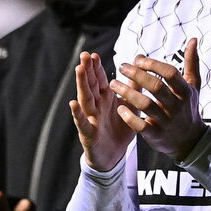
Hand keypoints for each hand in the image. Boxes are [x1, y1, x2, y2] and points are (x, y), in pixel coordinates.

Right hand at [70, 51, 134, 170]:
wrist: (114, 156)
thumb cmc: (119, 130)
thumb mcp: (130, 108)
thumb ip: (133, 90)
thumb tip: (138, 70)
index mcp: (105, 99)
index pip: (100, 80)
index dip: (97, 68)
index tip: (94, 54)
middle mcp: (96, 106)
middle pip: (90, 86)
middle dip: (87, 71)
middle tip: (84, 55)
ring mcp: (90, 119)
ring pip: (85, 99)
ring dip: (81, 84)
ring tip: (79, 70)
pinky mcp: (88, 133)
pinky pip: (82, 122)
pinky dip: (77, 113)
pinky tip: (72, 103)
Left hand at [111, 39, 204, 160]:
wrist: (191, 141)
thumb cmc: (188, 107)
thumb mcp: (193, 86)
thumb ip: (191, 62)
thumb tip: (194, 39)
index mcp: (185, 91)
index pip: (169, 73)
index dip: (152, 64)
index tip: (137, 59)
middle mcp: (177, 106)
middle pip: (156, 87)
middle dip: (137, 75)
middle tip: (121, 67)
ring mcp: (167, 122)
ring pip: (145, 105)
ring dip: (128, 92)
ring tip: (113, 83)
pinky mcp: (156, 136)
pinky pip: (141, 126)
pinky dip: (129, 117)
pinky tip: (119, 107)